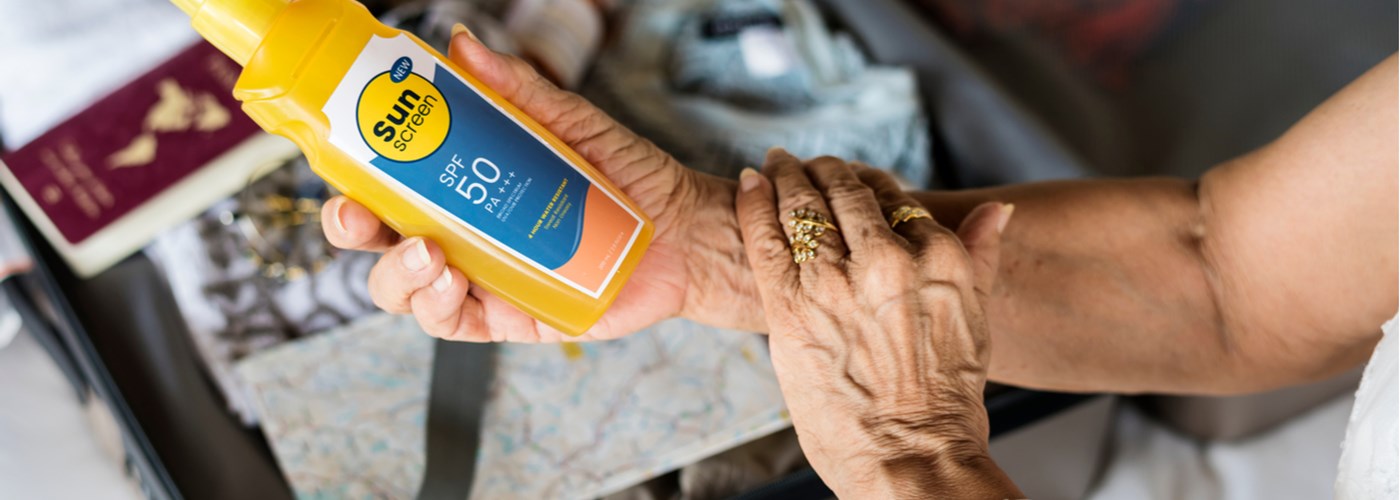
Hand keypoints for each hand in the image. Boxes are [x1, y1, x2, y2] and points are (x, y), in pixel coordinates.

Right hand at [323, 27, 764, 340]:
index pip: (387, 182)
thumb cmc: (628, 177)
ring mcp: (479, 280)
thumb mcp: (570, 124)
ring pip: (402, 289)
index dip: (351, 175)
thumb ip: (517, 91)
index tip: (338, 156)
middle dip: (352, 230)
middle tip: (359, 215)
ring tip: (430, 252)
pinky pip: (451, 323)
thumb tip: (462, 45)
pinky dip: (438, 305)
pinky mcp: (507, 319)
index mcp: (461, 185)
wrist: (684, 232)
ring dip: (398, 272)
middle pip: (377, 241)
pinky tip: (452, 281)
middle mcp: (459, 234)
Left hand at [735, 149, 1021, 497]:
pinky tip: (748, 183)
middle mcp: (888, 258)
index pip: (891, 196)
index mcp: (936, 256)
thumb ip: (978, 257)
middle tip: (804, 162)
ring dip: (786, 176)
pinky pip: (765, 236)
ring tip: (775, 164)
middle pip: (844, 191)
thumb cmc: (946, 402)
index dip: (866, 182)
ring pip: (802, 204)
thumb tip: (997, 211)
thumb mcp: (973, 320)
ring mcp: (836, 280)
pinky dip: (754, 203)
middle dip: (822, 170)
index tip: (850, 177)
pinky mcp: (792, 306)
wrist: (912, 460)